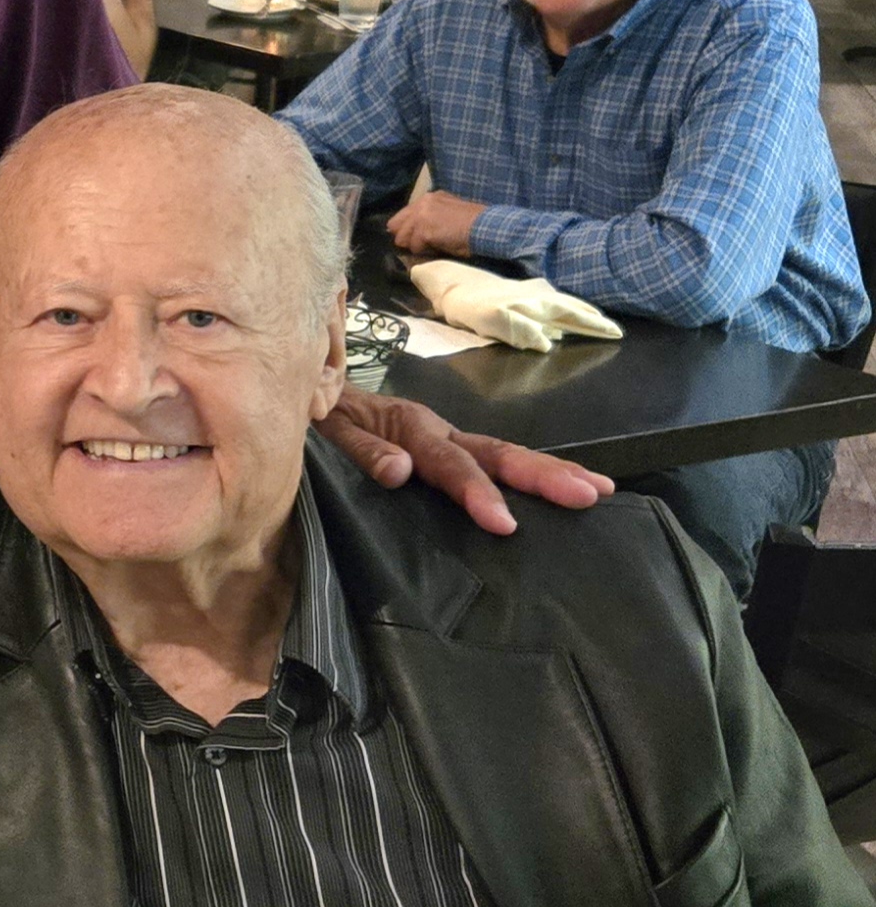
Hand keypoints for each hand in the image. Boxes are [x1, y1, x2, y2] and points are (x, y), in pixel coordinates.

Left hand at [318, 387, 610, 535]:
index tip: (504, 523)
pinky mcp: (445, 449)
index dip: (477, 492)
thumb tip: (402, 471)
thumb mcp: (328, 425)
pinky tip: (562, 488)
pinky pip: (491, 461)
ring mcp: (445, 438)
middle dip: (542, 475)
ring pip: (503, 454)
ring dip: (550, 471)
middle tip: (589, 495)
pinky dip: (529, 474)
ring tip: (599, 490)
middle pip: (496, 453)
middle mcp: (436, 431)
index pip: (450, 464)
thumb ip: (362, 448)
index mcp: (410, 428)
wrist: (308, 383)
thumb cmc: (318, 410)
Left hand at [387, 190, 486, 257]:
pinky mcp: (424, 229)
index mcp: (430, 197)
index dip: (407, 230)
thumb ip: (430, 218)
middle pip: (396, 226)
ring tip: (436, 246)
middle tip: (425, 245)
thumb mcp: (449, 215)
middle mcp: (423, 202)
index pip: (403, 215)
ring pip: (403, 238)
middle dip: (407, 238)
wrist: (486, 228)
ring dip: (416, 246)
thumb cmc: (474, 226)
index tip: (416, 238)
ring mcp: (422, 215)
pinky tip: (440, 248)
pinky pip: (414, 247)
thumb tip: (414, 234)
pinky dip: (425, 252)